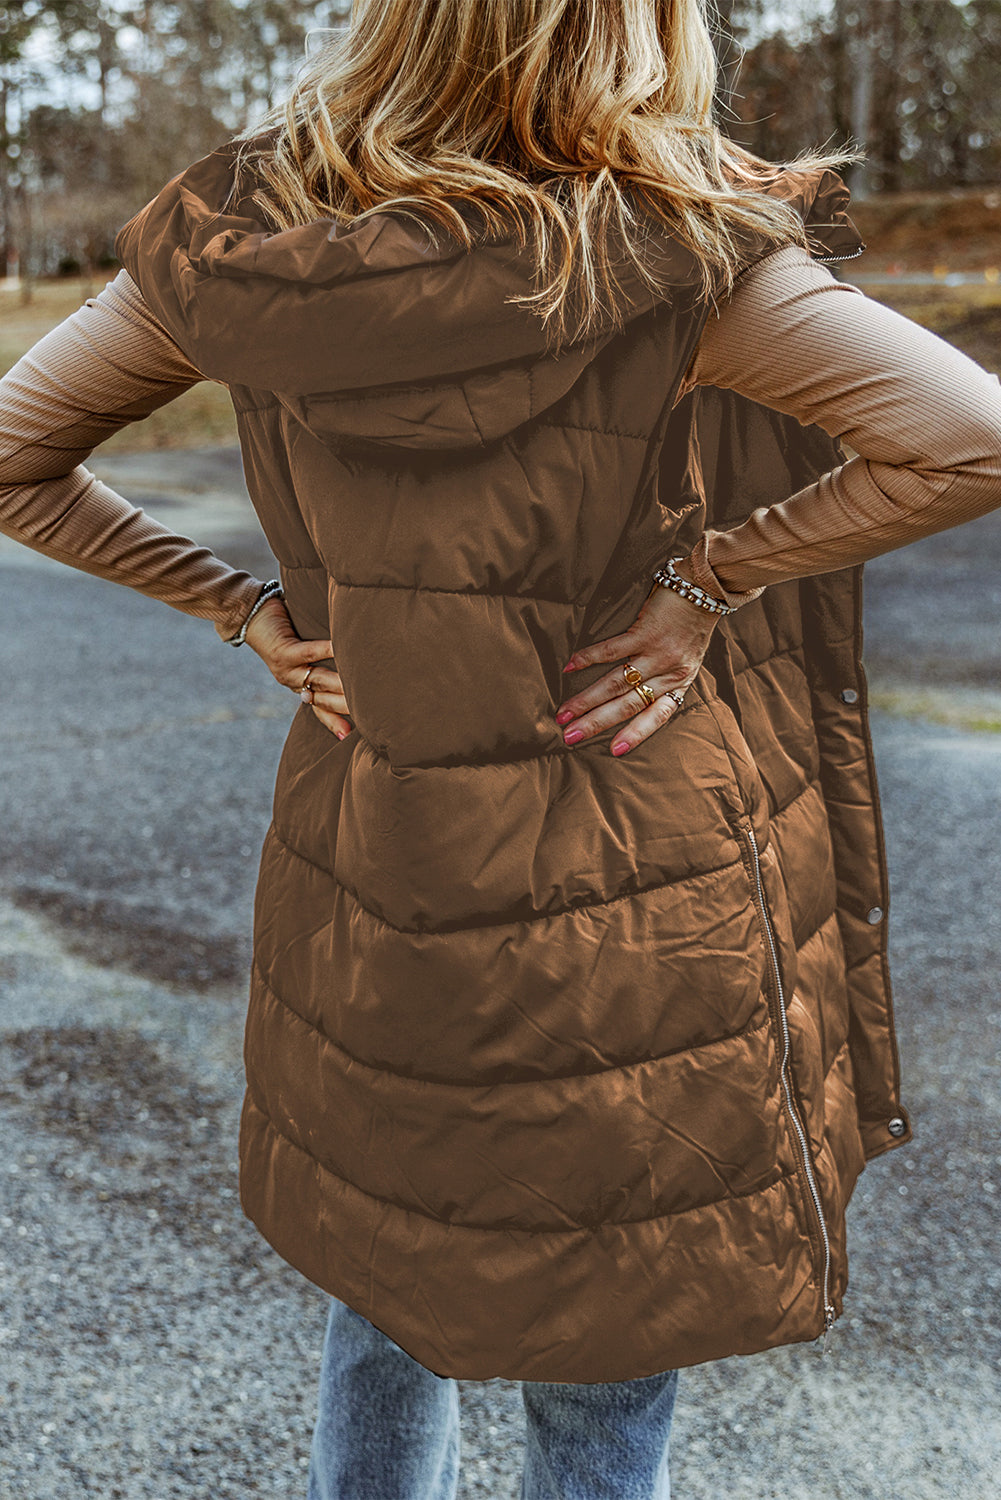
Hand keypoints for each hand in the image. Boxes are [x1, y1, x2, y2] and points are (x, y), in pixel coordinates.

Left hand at [244, 596, 352, 739]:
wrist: (250, 616)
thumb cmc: (287, 630)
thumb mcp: (308, 653)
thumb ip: (328, 663)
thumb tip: (356, 663)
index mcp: (302, 688)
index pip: (322, 712)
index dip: (336, 723)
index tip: (352, 735)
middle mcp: (295, 684)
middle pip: (324, 700)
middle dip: (346, 704)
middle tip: (371, 708)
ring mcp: (287, 671)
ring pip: (319, 680)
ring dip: (340, 682)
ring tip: (361, 683)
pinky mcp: (282, 653)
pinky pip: (308, 653)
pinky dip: (325, 650)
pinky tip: (339, 648)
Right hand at [556, 566, 720, 756]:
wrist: (706, 589)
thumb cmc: (694, 625)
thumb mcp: (688, 659)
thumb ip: (666, 678)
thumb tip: (636, 696)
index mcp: (679, 683)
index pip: (656, 716)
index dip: (636, 734)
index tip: (615, 751)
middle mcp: (668, 672)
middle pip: (627, 704)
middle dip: (597, 723)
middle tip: (571, 737)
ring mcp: (656, 652)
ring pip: (616, 683)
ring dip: (587, 700)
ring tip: (565, 713)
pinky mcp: (645, 631)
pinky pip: (612, 650)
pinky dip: (589, 659)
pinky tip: (570, 667)